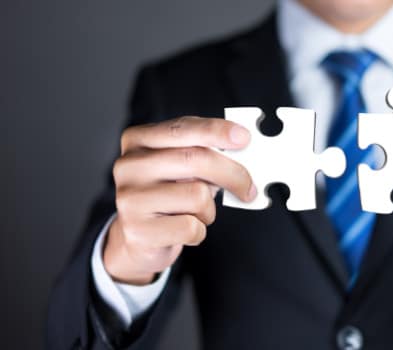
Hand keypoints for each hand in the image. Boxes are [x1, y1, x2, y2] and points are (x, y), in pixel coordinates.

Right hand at [104, 116, 255, 284]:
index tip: (243, 137)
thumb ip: (205, 154)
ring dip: (209, 209)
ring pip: (198, 196)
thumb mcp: (182, 168)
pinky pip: (191, 227)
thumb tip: (244, 152)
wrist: (139, 238)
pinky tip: (184, 230)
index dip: (216, 131)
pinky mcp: (137, 230)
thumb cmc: (168, 196)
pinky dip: (199, 231)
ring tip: (197, 214)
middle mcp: (128, 165)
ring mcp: (129, 198)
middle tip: (249, 188)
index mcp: (137, 140)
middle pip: (196, 159)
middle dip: (233, 174)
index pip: (182, 128)